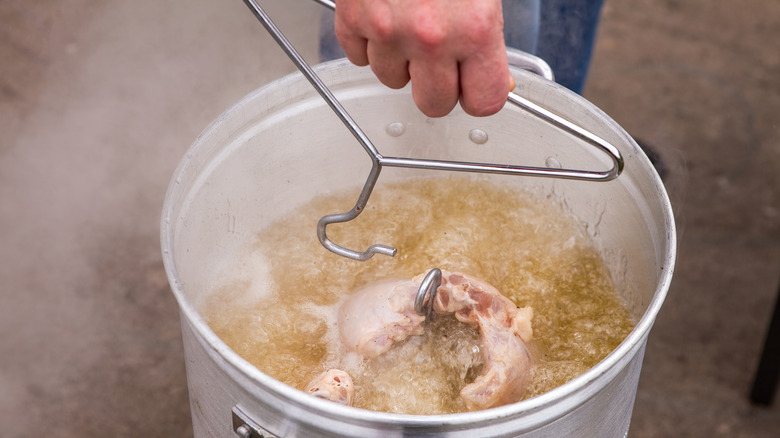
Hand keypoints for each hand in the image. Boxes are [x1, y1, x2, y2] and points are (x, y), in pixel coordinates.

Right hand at [335, 0, 512, 117]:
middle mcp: (431, 36)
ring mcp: (386, 30)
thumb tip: (498, 81)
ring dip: (399, 59)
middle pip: (433, 104)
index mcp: (475, 28)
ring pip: (392, 79)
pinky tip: (382, 14)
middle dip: (436, 86)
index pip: (483, 102)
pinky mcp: (352, 17)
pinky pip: (358, 55)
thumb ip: (487, 38)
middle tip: (438, 56)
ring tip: (408, 20)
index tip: (475, 87)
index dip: (479, 94)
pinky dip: (367, 40)